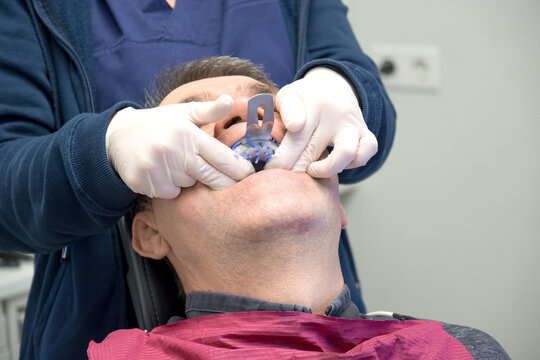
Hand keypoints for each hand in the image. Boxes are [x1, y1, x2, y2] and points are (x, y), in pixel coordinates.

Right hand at [105, 95, 253, 197]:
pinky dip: (172, 188)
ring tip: (181, 166)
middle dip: (225, 182)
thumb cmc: (159, 124)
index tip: (249, 174)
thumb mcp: (184, 113)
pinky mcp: (144, 183)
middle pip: (212, 178)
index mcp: (188, 134)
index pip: (223, 158)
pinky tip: (166, 174)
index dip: (240, 169)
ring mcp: (157, 169)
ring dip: (192, 181)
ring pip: (191, 186)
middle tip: (233, 183)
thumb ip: (209, 110)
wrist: (117, 136)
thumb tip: (231, 99)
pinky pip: (171, 194)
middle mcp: (173, 152)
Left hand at [266, 67, 377, 176]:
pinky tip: (334, 165)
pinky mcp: (365, 134)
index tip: (270, 170)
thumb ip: (285, 108)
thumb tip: (294, 126)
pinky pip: (365, 154)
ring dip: (325, 169)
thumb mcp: (289, 94)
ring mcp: (352, 126)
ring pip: (345, 153)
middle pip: (313, 150)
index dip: (281, 158)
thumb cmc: (304, 98)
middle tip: (283, 179)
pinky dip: (351, 164)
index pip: (296, 136)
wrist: (333, 87)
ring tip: (311, 170)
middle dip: (295, 169)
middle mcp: (336, 115)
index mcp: (313, 104)